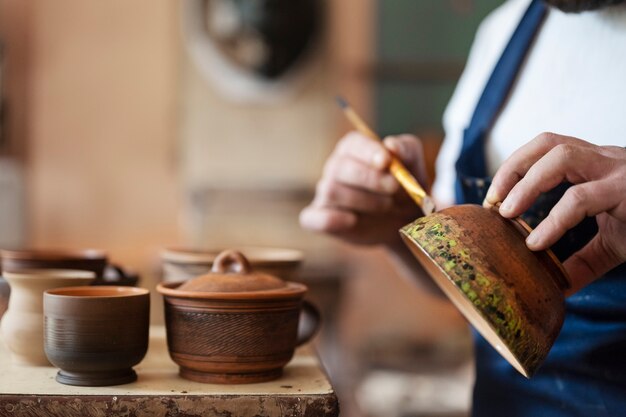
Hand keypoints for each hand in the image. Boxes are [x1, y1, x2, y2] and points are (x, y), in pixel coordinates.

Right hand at [300, 131, 427, 245]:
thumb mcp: (413, 164)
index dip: (368, 151)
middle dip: (371, 179)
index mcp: (353, 148)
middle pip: (341, 167)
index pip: (353, 144)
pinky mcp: (320, 218)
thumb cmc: (405, 186)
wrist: (404, 221)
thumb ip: (406, 149)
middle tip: (395, 188)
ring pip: (332, 191)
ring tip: (387, 206)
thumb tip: (391, 145)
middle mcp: (335, 167)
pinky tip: (352, 220)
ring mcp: (325, 194)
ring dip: (364, 201)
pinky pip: (314, 218)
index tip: (386, 162)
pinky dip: (330, 219)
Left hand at [484, 133, 625, 293]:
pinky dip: (553, 220)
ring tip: (506, 213)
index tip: (494, 198)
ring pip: (561, 156)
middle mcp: (606, 160)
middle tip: (492, 202)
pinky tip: (537, 241)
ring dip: (526, 183)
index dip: (515, 166)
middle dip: (512, 168)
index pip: (547, 147)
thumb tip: (554, 286)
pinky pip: (581, 197)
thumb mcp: (612, 244)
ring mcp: (618, 171)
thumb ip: (581, 261)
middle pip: (548, 141)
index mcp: (597, 165)